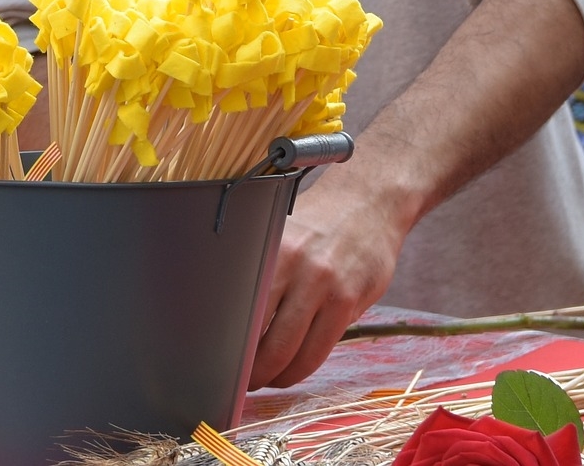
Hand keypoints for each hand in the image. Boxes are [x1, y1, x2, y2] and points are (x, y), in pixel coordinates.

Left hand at [246, 162, 410, 389]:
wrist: (367, 202)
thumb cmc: (315, 222)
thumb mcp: (279, 232)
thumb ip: (262, 270)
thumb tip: (227, 313)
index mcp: (272, 248)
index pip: (241, 308)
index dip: (228, 341)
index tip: (215, 358)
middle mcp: (298, 267)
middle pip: (265, 338)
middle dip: (249, 368)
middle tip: (236, 381)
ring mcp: (327, 287)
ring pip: (293, 351)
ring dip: (275, 375)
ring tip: (262, 380)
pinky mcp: (351, 302)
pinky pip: (321, 350)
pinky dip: (301, 368)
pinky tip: (290, 372)